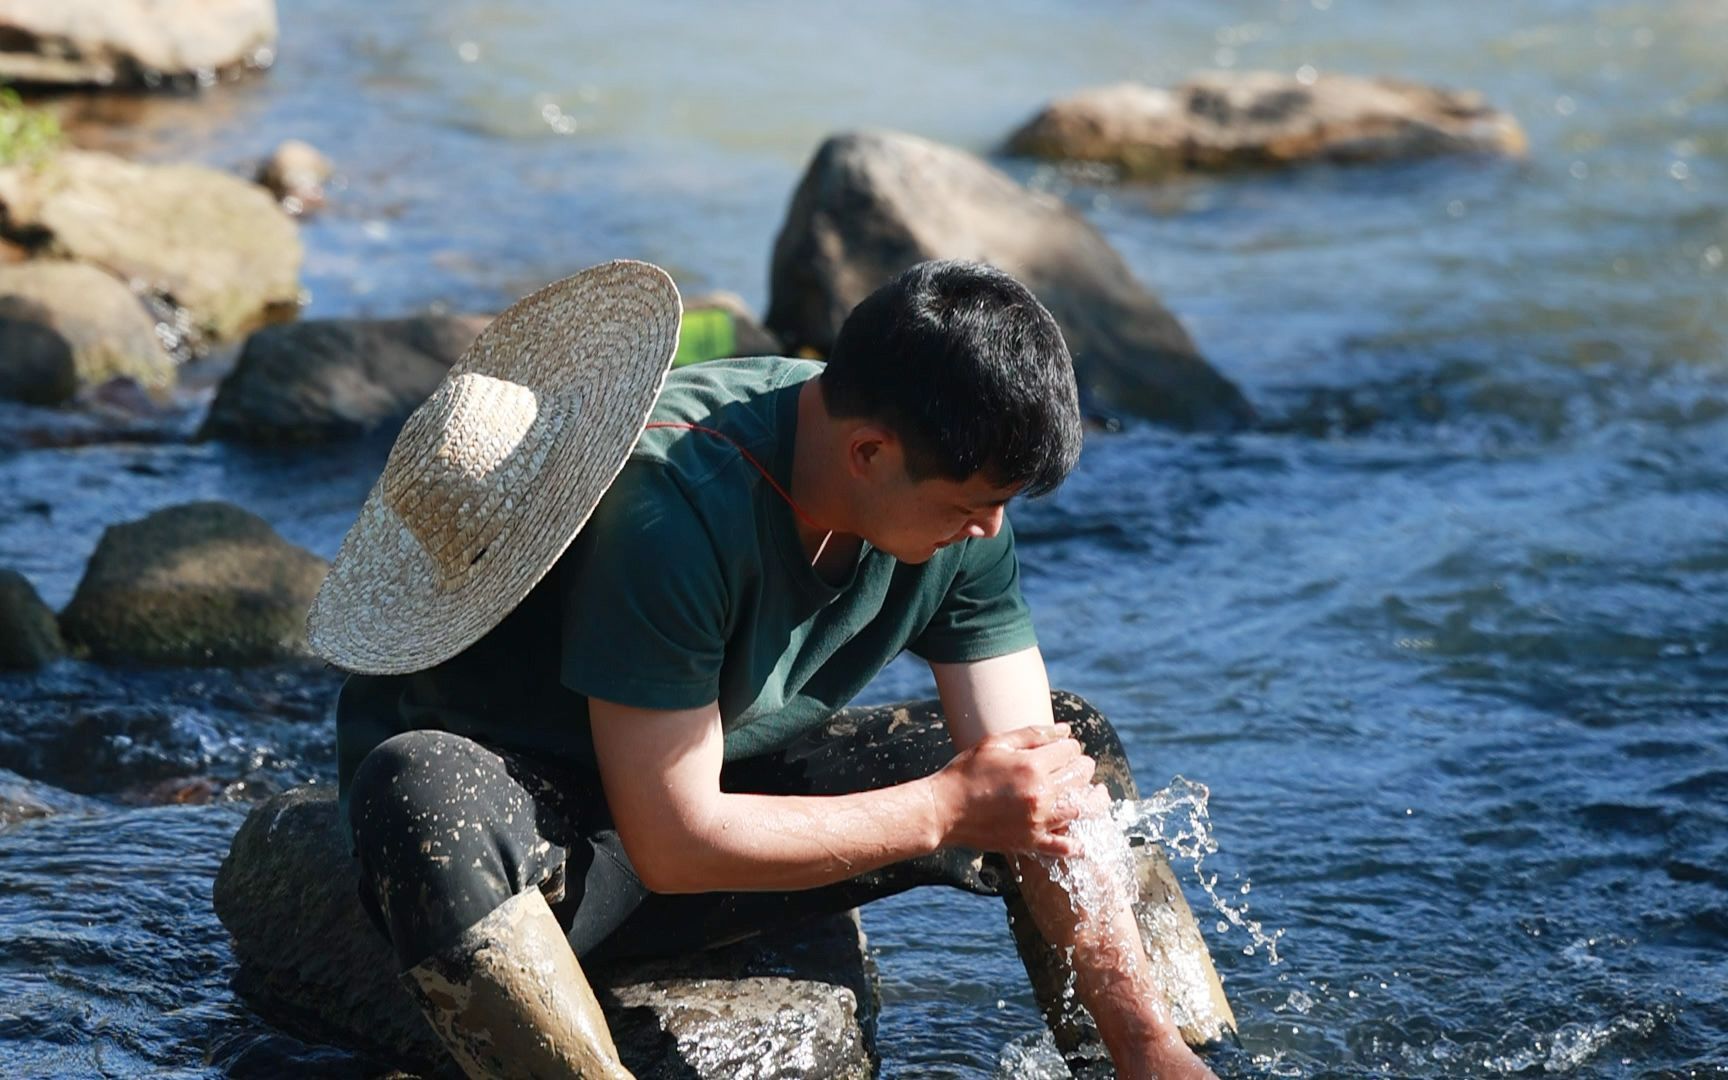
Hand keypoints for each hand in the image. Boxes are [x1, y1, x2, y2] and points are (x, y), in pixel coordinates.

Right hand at [931, 724, 1098, 856]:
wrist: (944, 810)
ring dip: (1088, 798)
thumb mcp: (996, 744)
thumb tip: (1066, 730)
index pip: (1071, 751)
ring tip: (1086, 793)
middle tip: (1077, 766)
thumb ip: (1033, 734)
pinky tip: (1080, 834)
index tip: (1064, 749)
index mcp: (1032, 765)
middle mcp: (1040, 794)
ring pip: (1082, 809)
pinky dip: (1077, 842)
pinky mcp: (1031, 842)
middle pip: (1081, 776)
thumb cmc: (966, 772)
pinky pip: (1066, 846)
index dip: (1071, 746)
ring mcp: (1038, 821)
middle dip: (1082, 767)